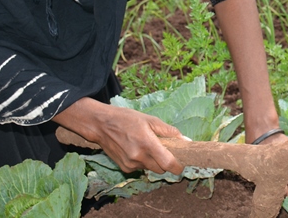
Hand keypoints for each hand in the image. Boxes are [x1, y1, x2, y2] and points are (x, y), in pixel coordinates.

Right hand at [53, 98, 184, 174]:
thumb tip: (186, 140)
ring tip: (147, 146)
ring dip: (153, 161)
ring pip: (150, 169)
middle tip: (164, 150)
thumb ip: (169, 131)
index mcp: (147, 144)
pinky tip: (136, 150)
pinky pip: (140, 168)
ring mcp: (130, 164)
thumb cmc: (127, 119)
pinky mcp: (124, 168)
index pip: (168, 164)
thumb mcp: (150, 120)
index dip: (177, 167)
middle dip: (165, 162)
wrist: (101, 125)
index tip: (181, 165)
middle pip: (161, 169)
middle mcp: (139, 157)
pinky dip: (142, 162)